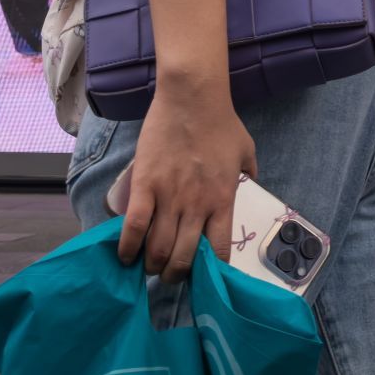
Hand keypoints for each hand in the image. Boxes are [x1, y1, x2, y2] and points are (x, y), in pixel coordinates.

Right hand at [116, 83, 256, 282]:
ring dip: (151, 265)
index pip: (217, 251)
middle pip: (182, 257)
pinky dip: (126, 247)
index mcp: (223, 200)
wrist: (193, 98)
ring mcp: (169, 196)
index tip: (201, 276)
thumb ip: (249, 172)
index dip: (208, 272)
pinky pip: (133, 226)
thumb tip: (250, 183)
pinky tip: (124, 256)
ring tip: (148, 267)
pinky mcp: (145, 185)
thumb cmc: (222, 122)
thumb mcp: (246, 151)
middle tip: (169, 276)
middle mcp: (197, 205)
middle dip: (174, 275)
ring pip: (157, 248)